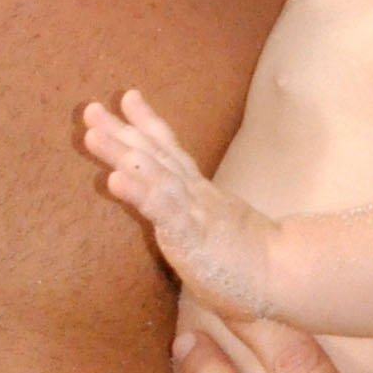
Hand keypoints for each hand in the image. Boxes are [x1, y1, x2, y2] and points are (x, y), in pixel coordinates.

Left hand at [83, 89, 275, 313]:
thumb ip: (198, 220)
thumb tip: (184, 216)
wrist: (283, 275)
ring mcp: (193, 210)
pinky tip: (114, 178)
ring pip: (152, 174)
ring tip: (92, 134)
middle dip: (120, 130)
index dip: (147, 124)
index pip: (171, 151)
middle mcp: (194, 193)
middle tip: (89, 109)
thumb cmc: (247, 261)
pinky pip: (162, 209)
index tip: (127, 97)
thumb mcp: (216, 231)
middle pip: (153, 154)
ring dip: (120, 152)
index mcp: (199, 193)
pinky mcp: (193, 234)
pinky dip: (138, 191)